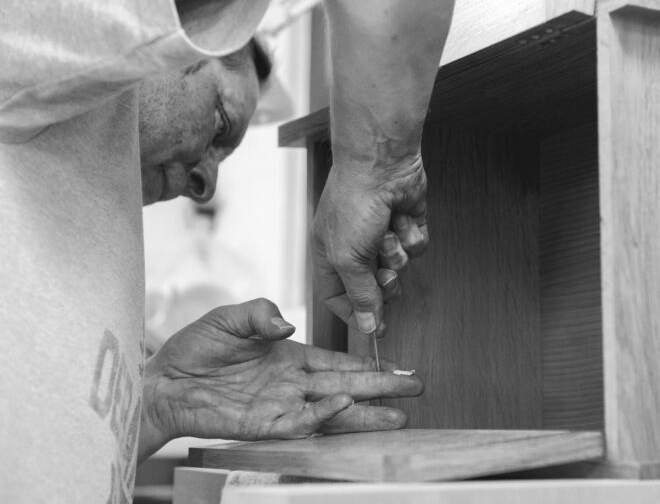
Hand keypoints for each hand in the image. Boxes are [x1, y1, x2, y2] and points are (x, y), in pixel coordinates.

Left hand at [140, 298, 422, 458]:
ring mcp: (281, 404)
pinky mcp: (264, 424)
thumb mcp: (228, 319)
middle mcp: (293, 382)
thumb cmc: (195, 348)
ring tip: (398, 415)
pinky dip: (325, 415)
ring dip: (365, 412)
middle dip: (382, 388)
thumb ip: (260, 315)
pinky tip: (346, 408)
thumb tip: (288, 325)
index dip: (369, 364)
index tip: (398, 366)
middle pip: (347, 385)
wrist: (163, 382)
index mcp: (290, 356)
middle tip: (415, 389)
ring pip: (333, 409)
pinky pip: (301, 422)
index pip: (338, 361)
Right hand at [312, 153, 428, 334]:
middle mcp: (354, 246)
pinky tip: (402, 218)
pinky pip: (416, 247)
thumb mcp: (348, 259)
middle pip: (375, 287)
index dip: (356, 314)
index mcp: (329, 255)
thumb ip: (360, 295)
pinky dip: (412, 235)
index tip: (376, 329)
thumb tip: (366, 325)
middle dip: (385, 283)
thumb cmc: (353, 203)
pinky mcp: (405, 224)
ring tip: (389, 232)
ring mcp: (381, 234)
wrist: (381, 164)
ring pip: (399, 267)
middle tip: (385, 271)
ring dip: (398, 253)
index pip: (339, 297)